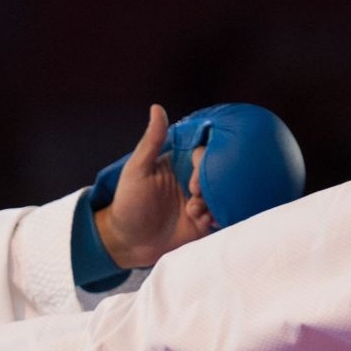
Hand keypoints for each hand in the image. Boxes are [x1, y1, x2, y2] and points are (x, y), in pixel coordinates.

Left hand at [93, 105, 216, 269]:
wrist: (127, 243)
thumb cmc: (127, 203)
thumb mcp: (137, 170)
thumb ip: (151, 141)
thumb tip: (157, 108)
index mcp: (180, 163)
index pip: (203, 151)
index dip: (203, 159)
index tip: (193, 175)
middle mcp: (193, 180)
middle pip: (218, 172)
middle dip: (211, 183)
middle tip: (195, 195)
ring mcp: (201, 202)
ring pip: (223, 194)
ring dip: (213, 202)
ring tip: (194, 213)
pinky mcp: (204, 223)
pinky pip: (222, 215)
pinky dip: (218, 217)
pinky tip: (202, 222)